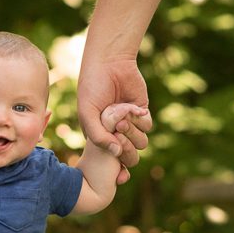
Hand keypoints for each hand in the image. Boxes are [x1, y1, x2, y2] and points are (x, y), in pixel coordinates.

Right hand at [77, 57, 151, 182]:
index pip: (112, 163)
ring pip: (141, 143)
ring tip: (122, 118)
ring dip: (133, 133)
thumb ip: (98, 136)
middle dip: (126, 147)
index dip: (117, 168)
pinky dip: (140, 119)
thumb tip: (117, 153)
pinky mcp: (141, 114)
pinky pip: (146, 126)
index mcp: (100, 139)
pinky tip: (132, 108)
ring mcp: (130, 125)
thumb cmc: (92, 88)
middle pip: (130, 157)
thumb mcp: (87, 114)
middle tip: (118, 130)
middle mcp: (116, 135)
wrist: (109, 64)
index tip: (116, 168)